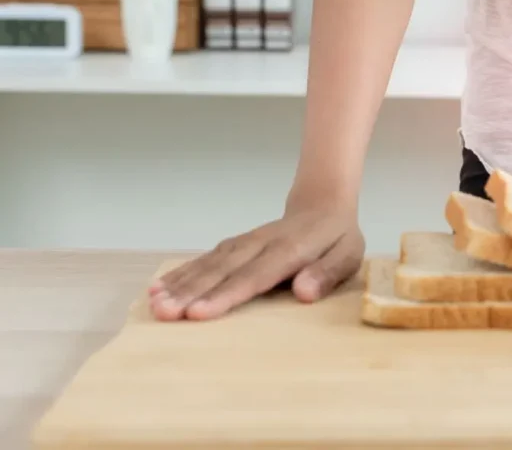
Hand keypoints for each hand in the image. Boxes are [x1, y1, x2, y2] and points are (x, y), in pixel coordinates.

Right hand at [148, 199, 364, 320]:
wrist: (322, 205)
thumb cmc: (336, 239)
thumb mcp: (348, 255)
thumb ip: (327, 273)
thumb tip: (304, 292)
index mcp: (289, 251)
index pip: (254, 276)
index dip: (226, 295)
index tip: (199, 313)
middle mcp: (260, 245)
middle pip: (222, 271)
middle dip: (191, 293)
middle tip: (164, 314)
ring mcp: (243, 244)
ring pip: (208, 264)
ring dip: (180, 284)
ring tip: (154, 304)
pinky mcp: (233, 246)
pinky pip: (205, 259)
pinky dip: (181, 273)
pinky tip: (158, 287)